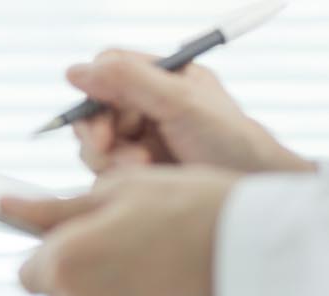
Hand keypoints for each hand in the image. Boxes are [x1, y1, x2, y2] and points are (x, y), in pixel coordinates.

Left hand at [0, 166, 239, 295]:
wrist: (271, 258)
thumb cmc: (196, 208)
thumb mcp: (124, 191)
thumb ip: (56, 208)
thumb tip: (5, 205)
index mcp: (64, 262)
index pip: (30, 271)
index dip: (59, 252)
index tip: (90, 242)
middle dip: (88, 277)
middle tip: (142, 250)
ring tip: (169, 272)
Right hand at [66, 49, 312, 174]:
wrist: (254, 190)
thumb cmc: (231, 142)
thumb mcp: (180, 103)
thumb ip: (129, 80)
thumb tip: (74, 71)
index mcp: (161, 77)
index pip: (106, 73)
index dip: (95, 96)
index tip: (101, 122)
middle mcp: (148, 106)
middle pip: (94, 113)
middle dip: (102, 136)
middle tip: (116, 152)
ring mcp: (143, 140)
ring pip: (97, 147)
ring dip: (112, 160)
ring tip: (145, 167)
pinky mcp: (141, 173)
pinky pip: (106, 174)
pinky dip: (119, 179)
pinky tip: (146, 181)